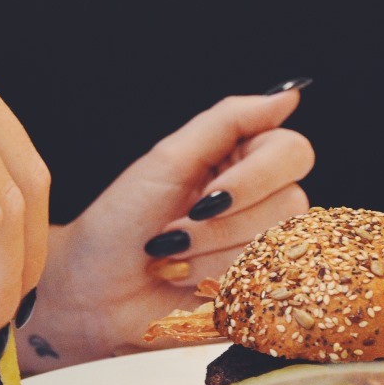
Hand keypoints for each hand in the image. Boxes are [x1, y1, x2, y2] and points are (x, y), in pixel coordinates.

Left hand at [31, 88, 313, 365]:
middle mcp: (259, 203)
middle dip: (222, 223)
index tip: (207, 195)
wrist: (90, 287)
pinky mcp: (253, 291)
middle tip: (175, 230)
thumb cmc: (119, 222)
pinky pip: (263, 285)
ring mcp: (259, 250)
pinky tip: (183, 281)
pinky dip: (213, 282)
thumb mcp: (169, 159)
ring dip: (210, 255)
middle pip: (291, 203)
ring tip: (172, 257)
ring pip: (275, 248)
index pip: (293, 153)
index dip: (255, 178)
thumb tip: (290, 93)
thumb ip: (229, 121)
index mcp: (242, 161)